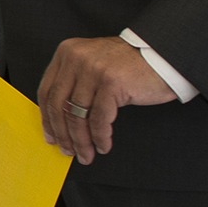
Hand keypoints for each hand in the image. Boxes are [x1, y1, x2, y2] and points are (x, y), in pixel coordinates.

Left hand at [35, 36, 175, 164]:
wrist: (161, 56)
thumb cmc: (128, 65)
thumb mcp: (93, 65)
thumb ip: (74, 83)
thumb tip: (58, 120)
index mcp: (67, 52)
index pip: (46, 90)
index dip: (47, 118)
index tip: (51, 136)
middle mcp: (76, 58)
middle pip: (59, 104)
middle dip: (63, 134)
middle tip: (68, 151)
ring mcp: (93, 69)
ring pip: (78, 115)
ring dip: (81, 141)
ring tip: (86, 154)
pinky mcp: (111, 82)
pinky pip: (99, 119)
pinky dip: (100, 137)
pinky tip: (103, 145)